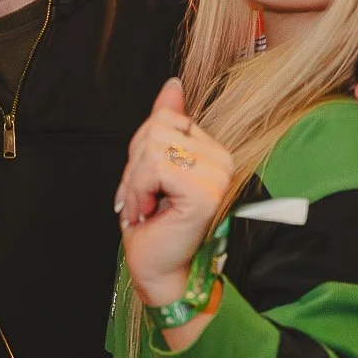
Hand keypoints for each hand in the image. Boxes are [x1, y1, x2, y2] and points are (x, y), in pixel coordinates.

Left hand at [116, 78, 232, 308]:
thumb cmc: (155, 227)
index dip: (140, 151)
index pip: (165, 119)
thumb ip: (163, 125)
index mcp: (214, 151)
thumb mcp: (151, 168)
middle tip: (142, 201)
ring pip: (153, 146)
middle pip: (155, 129)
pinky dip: (140, 191)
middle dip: (134, 167)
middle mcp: (223, 159)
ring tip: (147, 208)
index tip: (143, 186)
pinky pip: (156, 167)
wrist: (160, 271)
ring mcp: (218, 175)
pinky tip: (150, 212)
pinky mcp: (206, 191)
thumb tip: (173, 85)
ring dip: (136, 182)